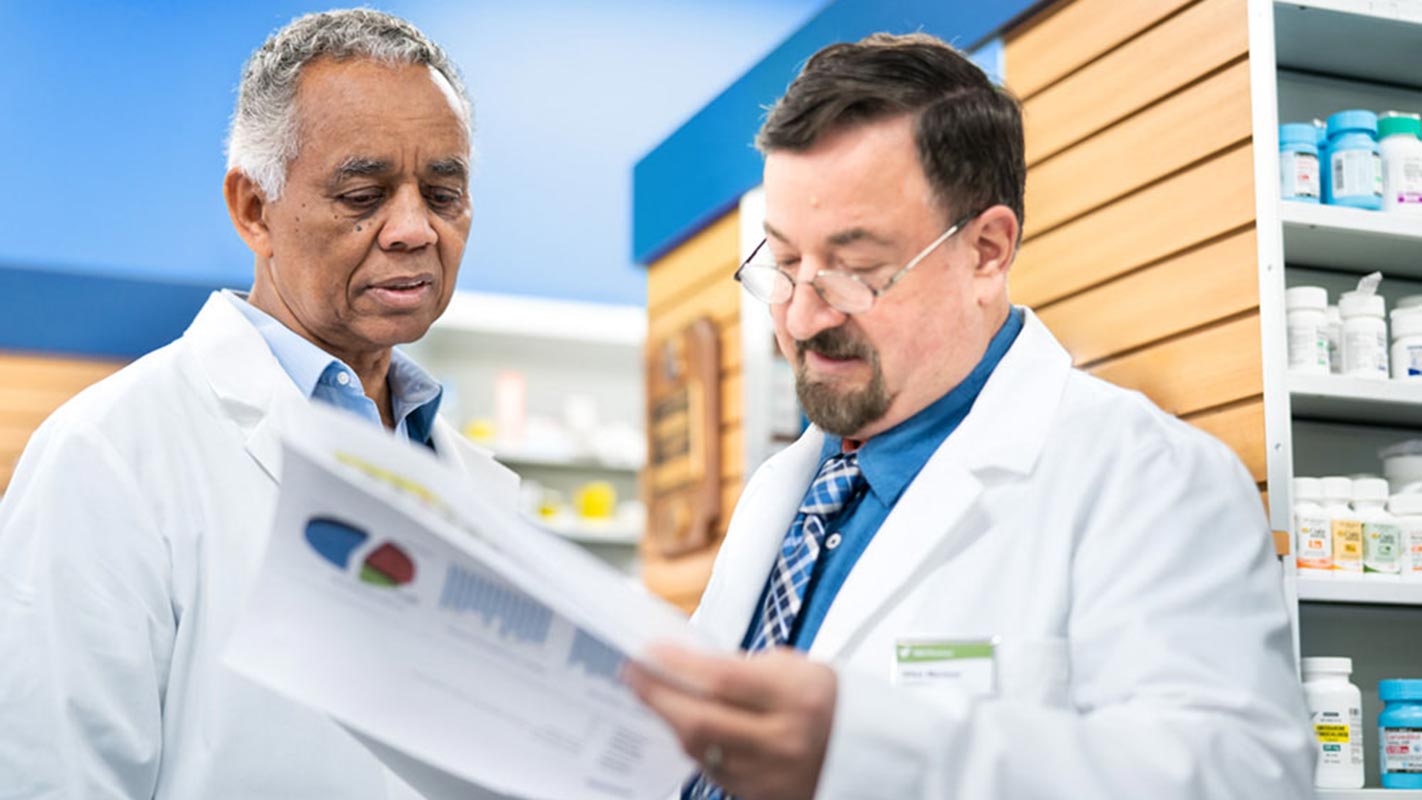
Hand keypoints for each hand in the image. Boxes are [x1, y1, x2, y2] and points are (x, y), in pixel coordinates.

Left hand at [624, 644, 837, 799]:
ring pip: (700, 751)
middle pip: (701, 722)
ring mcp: (771, 777)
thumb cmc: (830, 701)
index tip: (649, 651)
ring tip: (654, 696)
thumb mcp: (798, 669)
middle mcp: (784, 742)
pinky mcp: (761, 798)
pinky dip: (694, 745)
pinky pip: (713, 771)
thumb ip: (744, 667)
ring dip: (671, 721)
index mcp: (799, 698)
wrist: (869, 753)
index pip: (724, 680)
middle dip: (658, 696)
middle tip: (633, 674)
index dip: (679, 665)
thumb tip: (689, 665)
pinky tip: (684, 725)